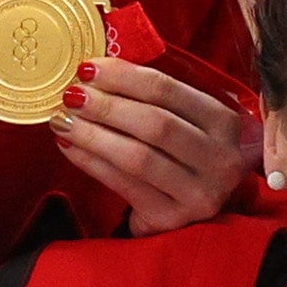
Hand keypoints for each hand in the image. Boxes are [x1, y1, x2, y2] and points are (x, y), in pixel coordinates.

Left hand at [54, 54, 252, 235]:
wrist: (192, 211)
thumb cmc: (183, 155)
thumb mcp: (186, 122)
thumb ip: (154, 99)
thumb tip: (96, 74)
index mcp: (224, 122)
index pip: (169, 90)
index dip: (124, 77)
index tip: (88, 68)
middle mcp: (220, 158)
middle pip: (154, 124)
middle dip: (106, 106)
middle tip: (71, 95)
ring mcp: (199, 192)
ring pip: (137, 157)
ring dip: (93, 135)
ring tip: (63, 120)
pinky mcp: (172, 218)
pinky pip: (124, 184)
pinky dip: (91, 162)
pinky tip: (69, 147)